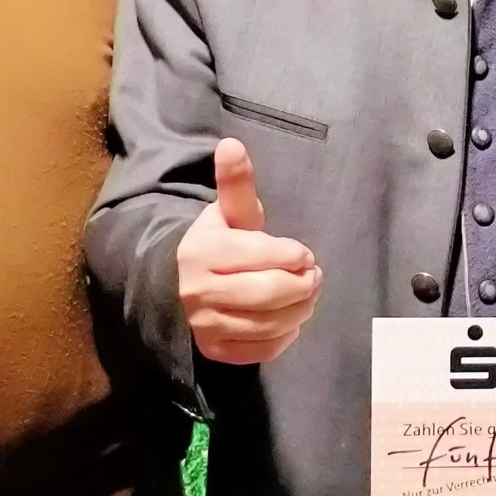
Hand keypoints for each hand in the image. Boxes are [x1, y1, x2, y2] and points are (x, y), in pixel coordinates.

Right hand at [176, 138, 321, 365]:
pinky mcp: (214, 351)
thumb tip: (232, 143)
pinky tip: (290, 319)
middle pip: (268, 294)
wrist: (181, 284)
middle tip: (314, 277)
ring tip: (307, 295)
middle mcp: (197, 291)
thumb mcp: (229, 212)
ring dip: (300, 310)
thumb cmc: (220, 243)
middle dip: (302, 285)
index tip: (305, 255)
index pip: (261, 256)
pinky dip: (285, 336)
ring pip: (268, 324)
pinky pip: (262, 350)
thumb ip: (237, 184)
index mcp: (203, 252)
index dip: (293, 256)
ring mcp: (204, 325)